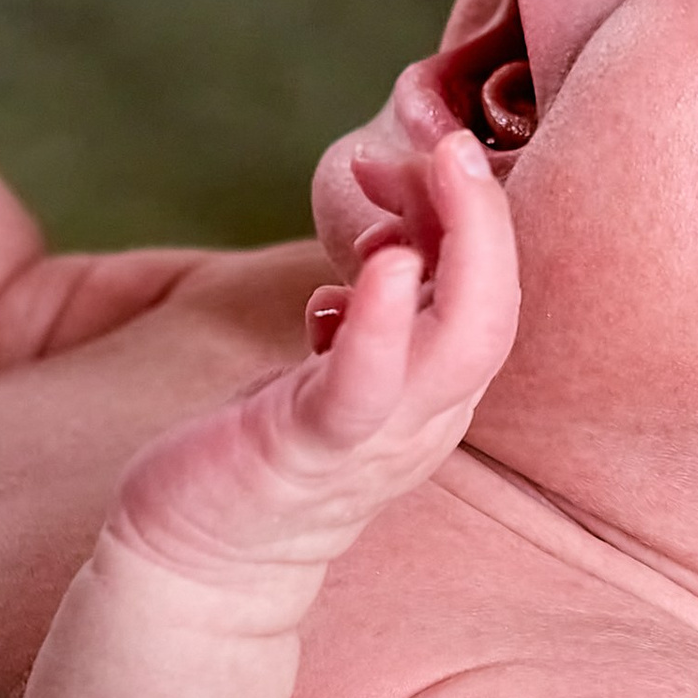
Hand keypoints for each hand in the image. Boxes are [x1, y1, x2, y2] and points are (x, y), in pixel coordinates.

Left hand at [103, 130, 519, 629]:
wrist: (201, 557)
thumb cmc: (269, 445)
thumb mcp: (338, 356)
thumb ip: (377, 299)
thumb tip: (395, 224)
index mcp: (435, 389)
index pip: (491, 292)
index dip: (477, 213)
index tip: (435, 146)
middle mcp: (427, 414)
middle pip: (496, 312)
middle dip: (489, 218)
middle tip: (456, 140)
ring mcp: (377, 437)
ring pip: (460, 347)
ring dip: (462, 249)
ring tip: (437, 170)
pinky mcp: (309, 449)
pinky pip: (363, 388)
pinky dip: (381, 325)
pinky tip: (381, 266)